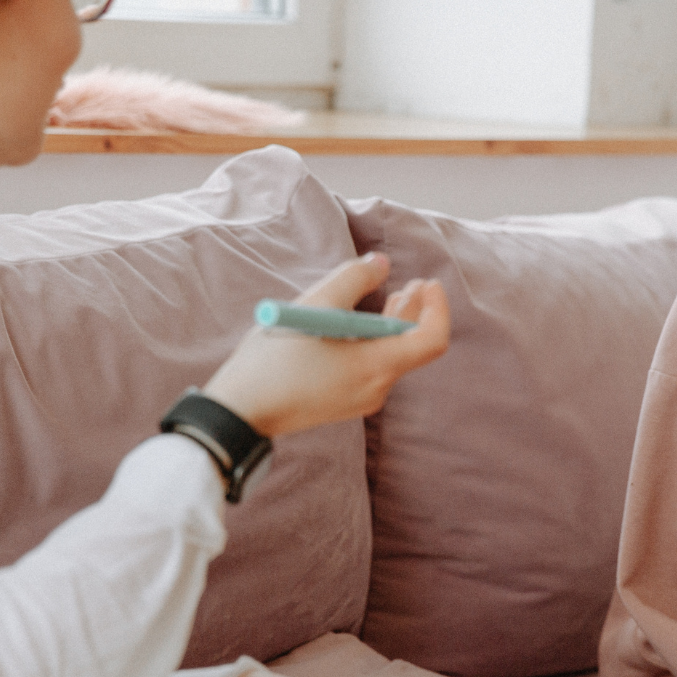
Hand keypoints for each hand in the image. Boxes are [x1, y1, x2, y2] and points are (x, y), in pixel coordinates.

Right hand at [201, 253, 450, 437]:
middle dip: (415, 312)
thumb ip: (353, 278)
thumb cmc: (275, 359)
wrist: (239, 412)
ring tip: (395, 296)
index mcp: (376, 367)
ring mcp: (359, 400)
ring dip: (394, 325)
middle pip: (411, 347)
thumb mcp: (315, 305)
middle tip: (415, 283)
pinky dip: (375, 342)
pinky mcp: (342, 402)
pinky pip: (371, 368)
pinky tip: (360, 324)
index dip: (438, 308)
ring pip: (391, 357)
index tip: (428, 282)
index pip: (432, 340)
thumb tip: (380, 264)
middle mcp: (376, 389)